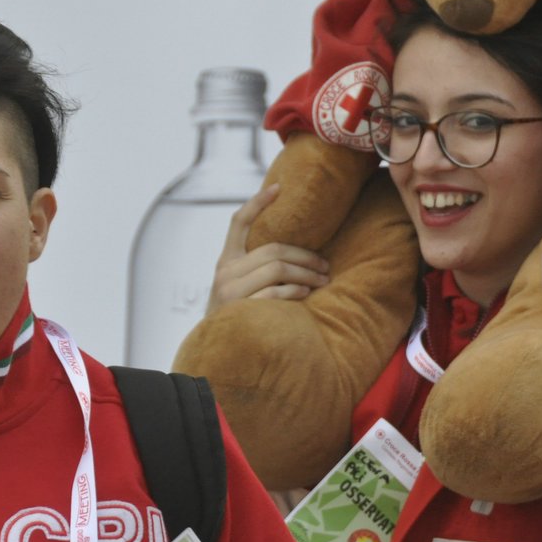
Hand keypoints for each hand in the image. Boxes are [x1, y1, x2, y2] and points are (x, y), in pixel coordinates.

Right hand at [206, 184, 329, 312]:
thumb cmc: (237, 317)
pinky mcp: (239, 309)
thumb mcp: (239, 288)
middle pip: (273, 249)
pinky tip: (307, 293)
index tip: (279, 187)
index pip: (238, 222)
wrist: (215, 354)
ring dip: (307, 273)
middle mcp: (225, 271)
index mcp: (226, 261)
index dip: (257, 203)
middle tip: (326, 265)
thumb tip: (296, 254)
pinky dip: (295, 291)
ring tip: (323, 280)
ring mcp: (230, 290)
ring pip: (277, 268)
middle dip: (305, 255)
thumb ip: (255, 269)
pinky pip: (275, 292)